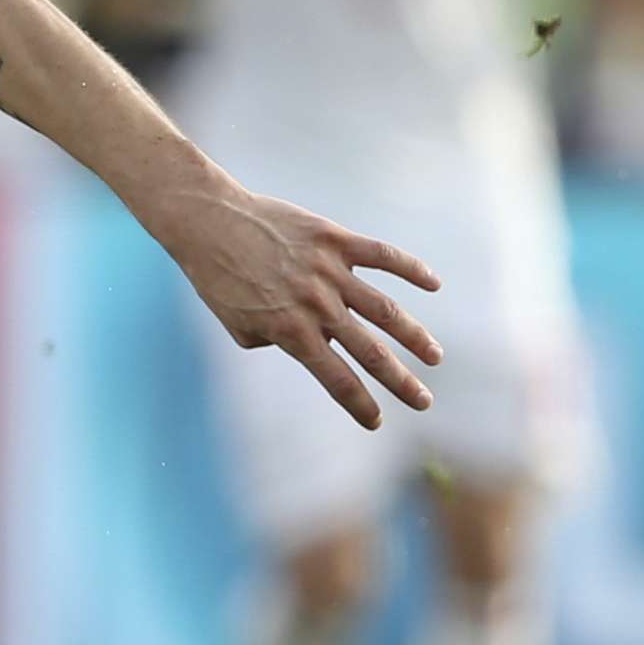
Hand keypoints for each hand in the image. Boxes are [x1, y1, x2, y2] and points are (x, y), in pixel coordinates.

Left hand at [156, 181, 444, 428]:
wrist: (208, 222)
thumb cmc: (215, 277)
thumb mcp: (237, 324)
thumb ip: (272, 341)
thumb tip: (308, 341)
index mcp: (291, 332)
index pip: (335, 378)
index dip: (358, 403)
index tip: (376, 422)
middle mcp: (317, 306)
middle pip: (370, 352)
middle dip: (400, 381)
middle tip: (424, 403)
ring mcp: (330, 272)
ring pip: (386, 310)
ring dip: (415, 336)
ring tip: (434, 356)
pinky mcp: (335, 240)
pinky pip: (383, 256)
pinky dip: (412, 269)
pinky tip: (434, 285)